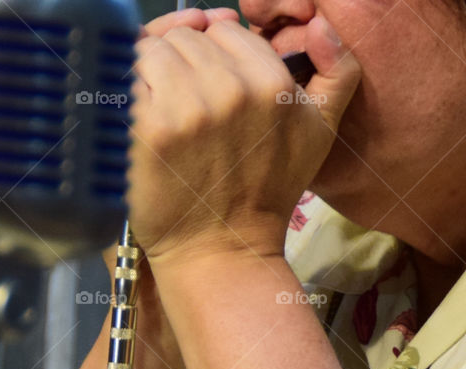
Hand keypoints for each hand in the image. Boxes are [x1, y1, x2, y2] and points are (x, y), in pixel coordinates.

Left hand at [126, 15, 361, 265]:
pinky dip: (130, 93)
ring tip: (164, 108)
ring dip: (151, 71)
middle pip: (185, 36)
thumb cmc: (268, 189)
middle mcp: (231, 88)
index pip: (223, 29)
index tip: (210, 78)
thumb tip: (321, 25)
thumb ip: (337, 72)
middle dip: (181, 59)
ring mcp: (187, 106)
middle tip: (186, 100)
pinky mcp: (149, 127)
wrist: (222, 247)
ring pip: (152, 49)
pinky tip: (144, 121)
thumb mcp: (321, 131)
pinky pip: (128, 78)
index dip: (213, 50)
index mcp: (272, 82)